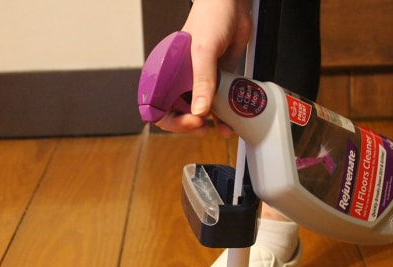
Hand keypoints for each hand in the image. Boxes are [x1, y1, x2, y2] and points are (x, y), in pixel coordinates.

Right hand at [156, 0, 251, 135]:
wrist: (233, 5)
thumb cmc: (211, 18)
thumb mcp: (204, 51)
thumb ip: (203, 80)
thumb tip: (200, 110)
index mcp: (168, 73)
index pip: (159, 106)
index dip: (171, 119)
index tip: (189, 120)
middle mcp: (182, 80)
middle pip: (179, 113)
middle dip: (190, 124)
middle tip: (203, 126)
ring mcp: (200, 81)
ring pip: (200, 111)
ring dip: (210, 124)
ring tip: (222, 128)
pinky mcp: (218, 81)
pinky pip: (218, 104)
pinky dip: (224, 116)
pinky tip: (230, 122)